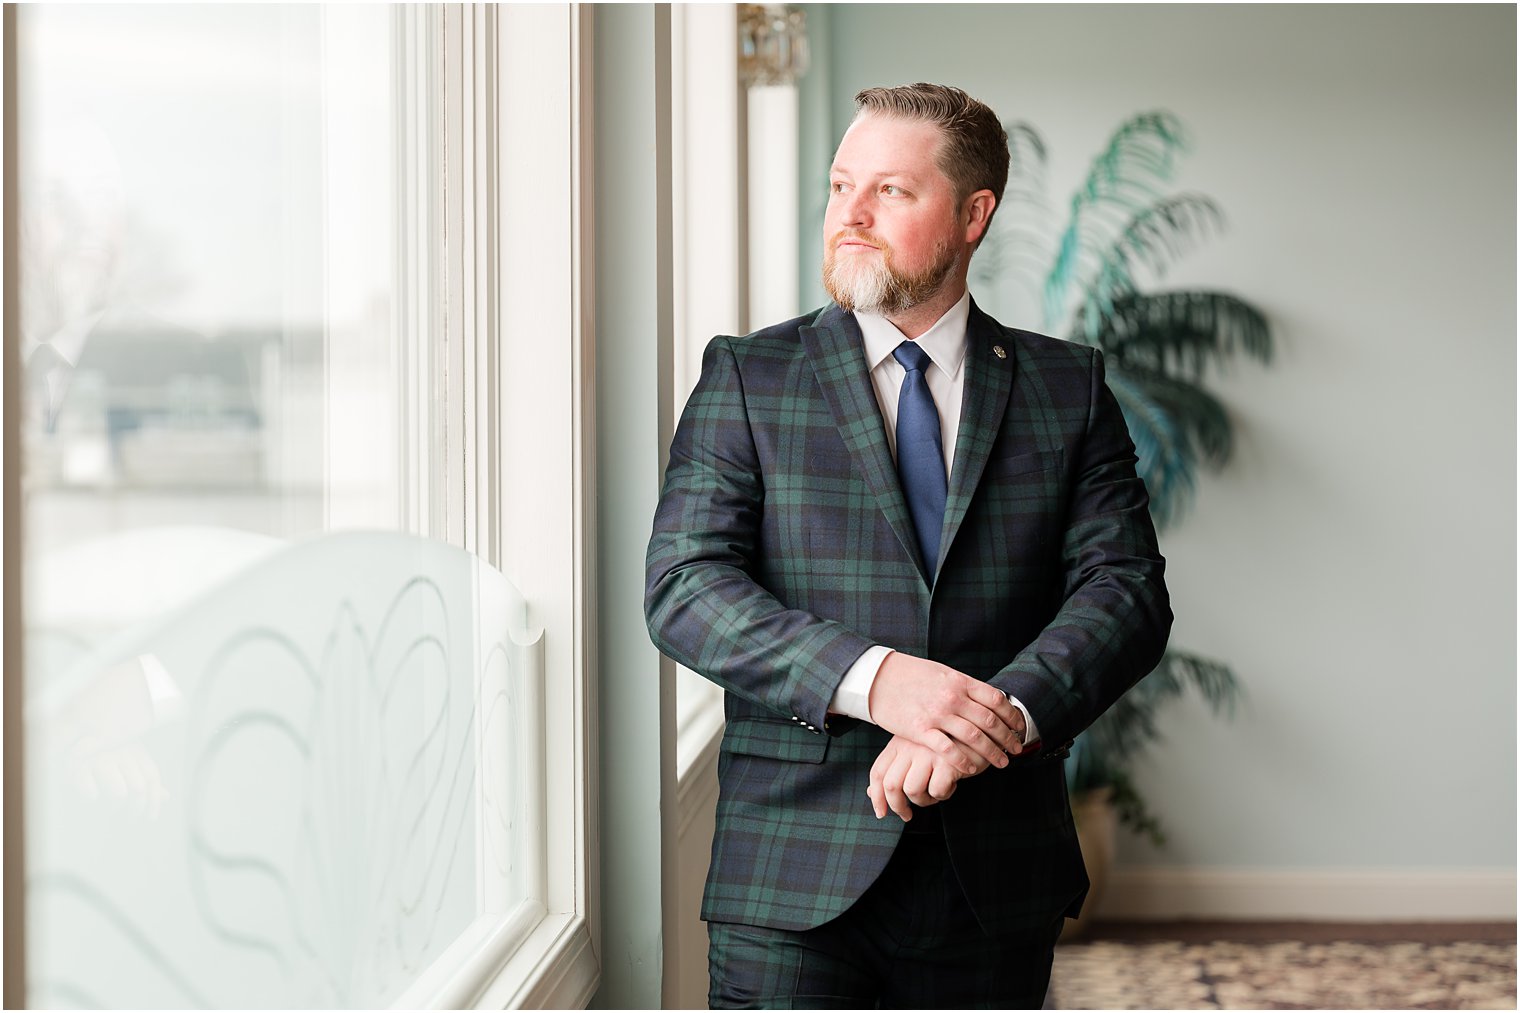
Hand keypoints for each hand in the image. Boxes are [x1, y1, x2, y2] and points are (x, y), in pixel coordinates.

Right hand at [868, 651, 1026, 774]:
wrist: (878, 677)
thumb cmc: (910, 674)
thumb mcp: (941, 673)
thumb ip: (963, 686)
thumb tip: (983, 698)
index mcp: (959, 681)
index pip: (996, 700)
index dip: (1012, 716)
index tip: (1019, 727)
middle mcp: (952, 697)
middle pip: (989, 721)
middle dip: (1007, 738)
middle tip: (1016, 749)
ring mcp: (936, 713)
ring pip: (973, 736)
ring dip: (991, 752)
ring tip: (1001, 763)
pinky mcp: (920, 729)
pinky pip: (947, 749)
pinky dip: (962, 761)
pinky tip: (970, 769)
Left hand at [868, 734, 965, 821]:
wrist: (980, 730)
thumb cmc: (947, 742)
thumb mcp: (917, 750)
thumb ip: (896, 767)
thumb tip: (870, 791)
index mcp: (900, 741)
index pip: (878, 771)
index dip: (876, 796)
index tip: (881, 813)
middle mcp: (911, 745)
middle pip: (891, 784)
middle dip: (898, 806)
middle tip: (907, 815)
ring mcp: (928, 752)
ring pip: (912, 790)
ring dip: (924, 801)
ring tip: (936, 794)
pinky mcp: (947, 761)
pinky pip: (936, 791)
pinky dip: (944, 795)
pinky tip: (952, 785)